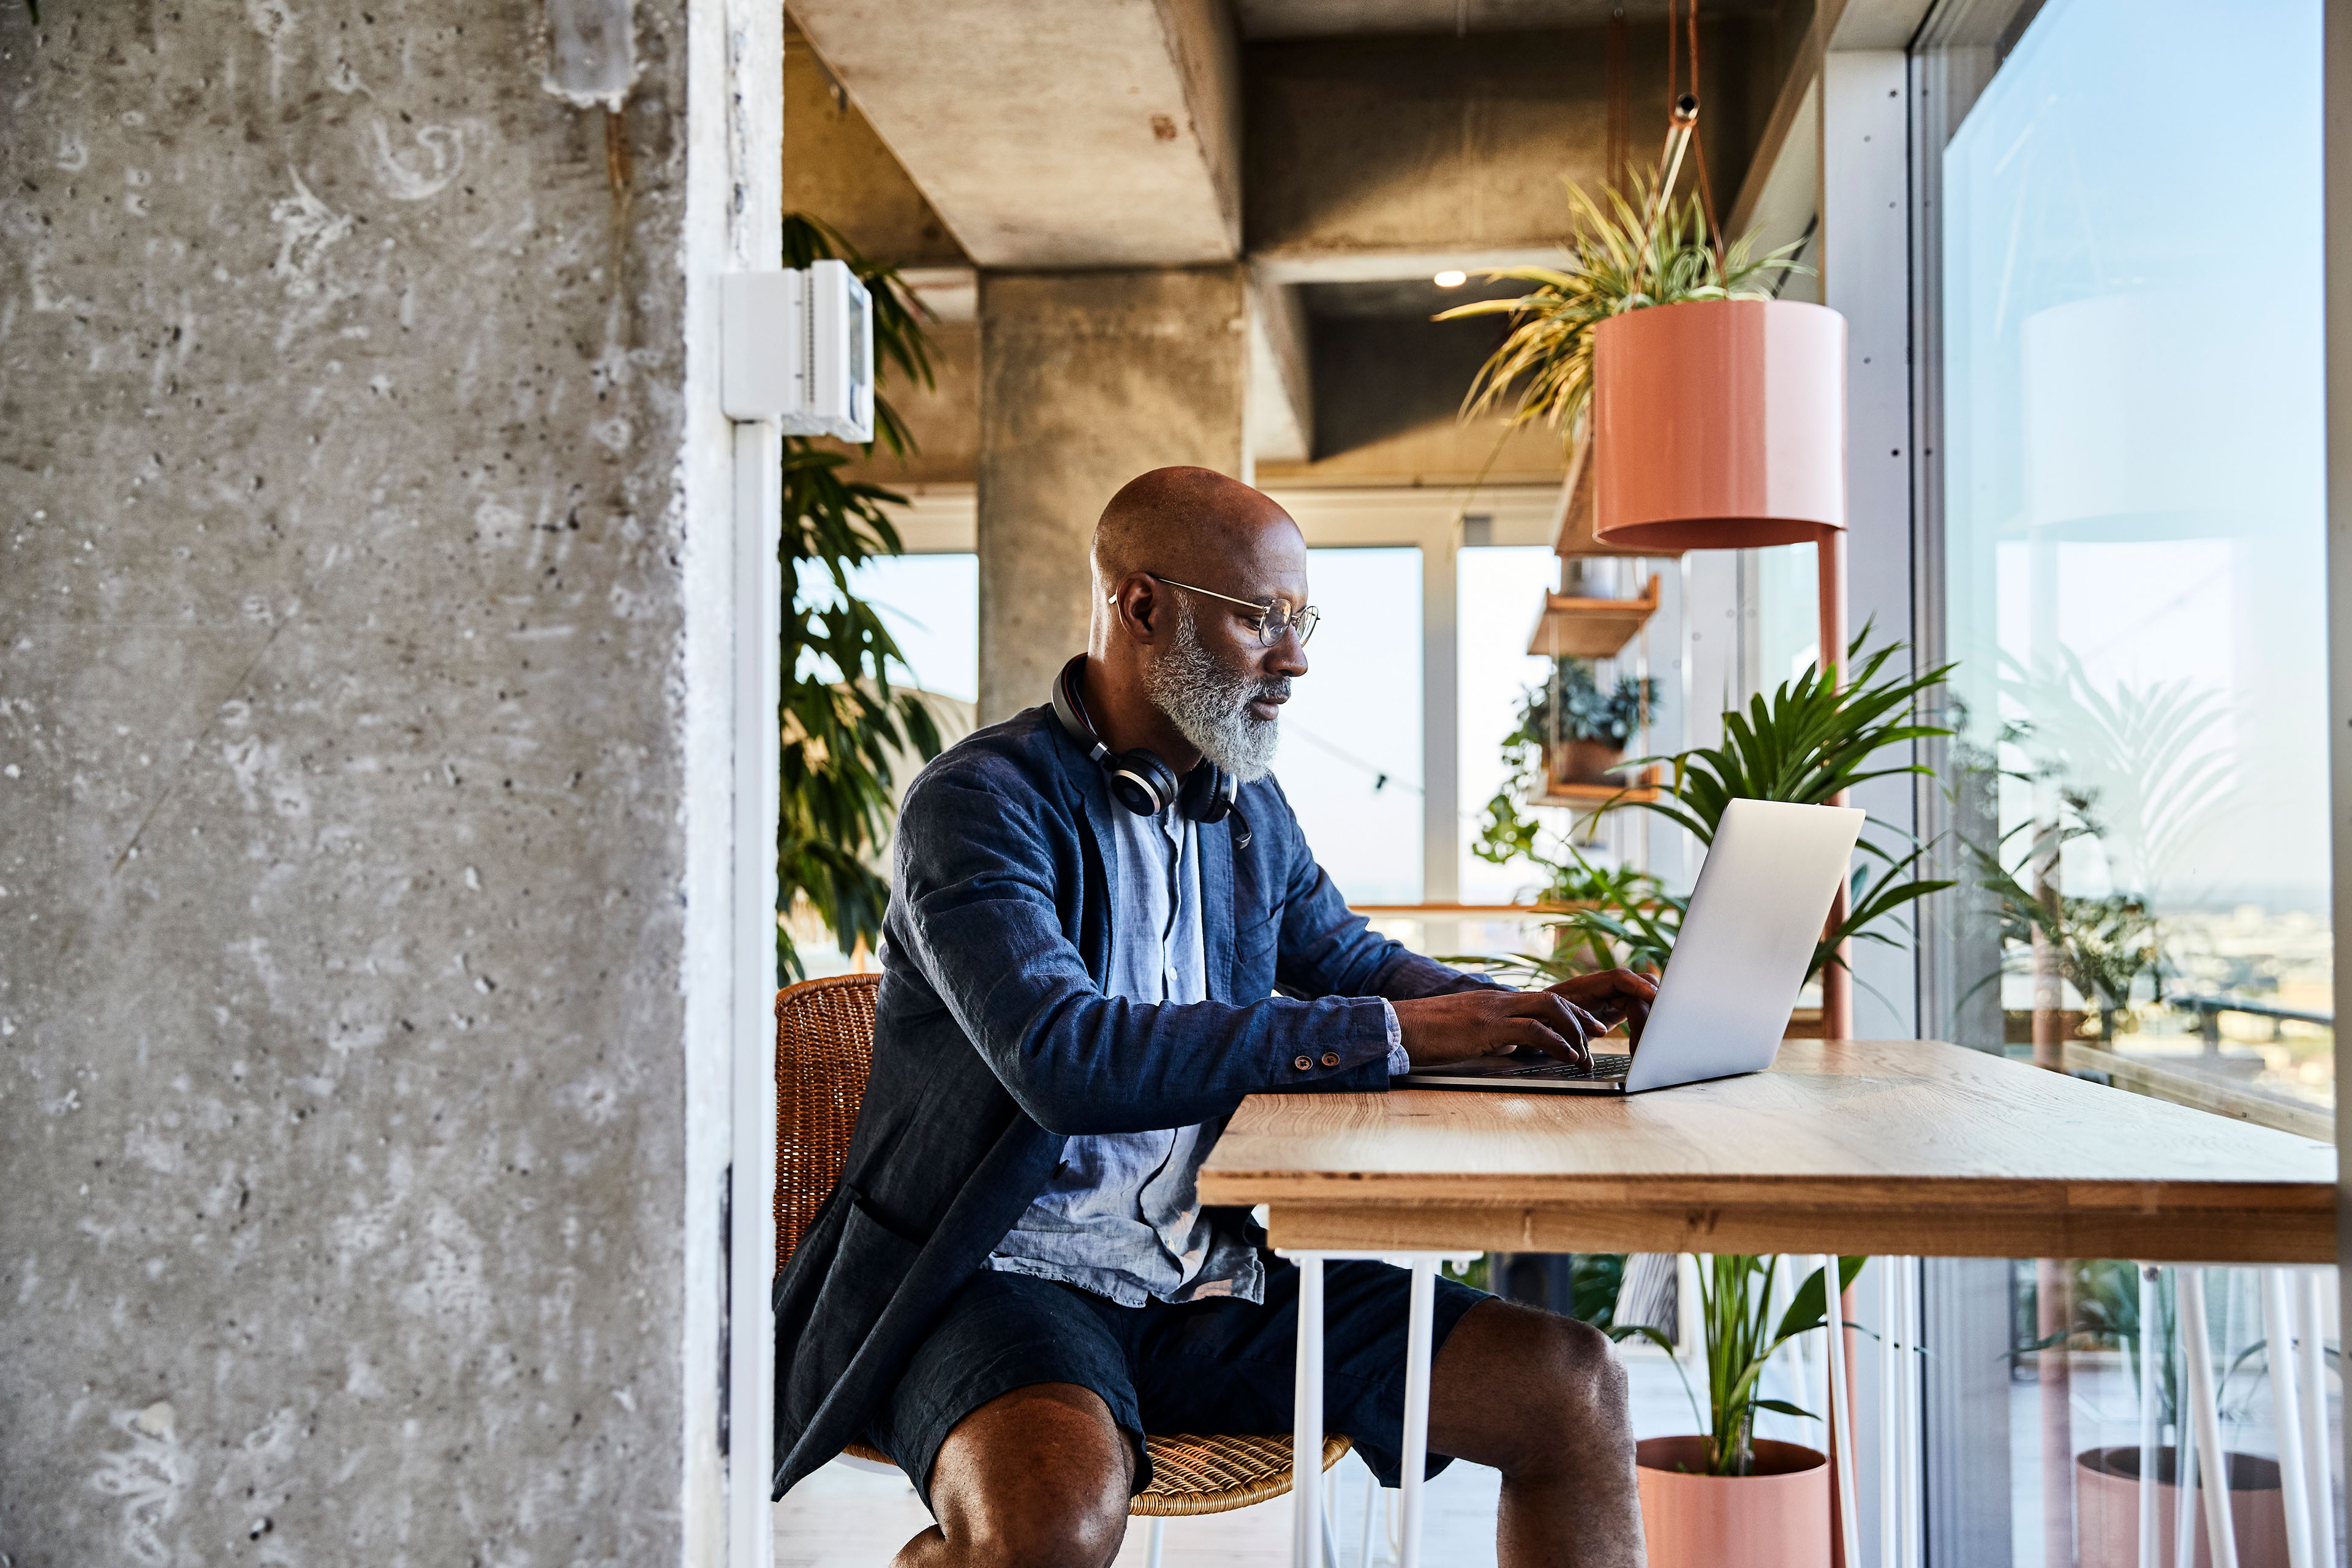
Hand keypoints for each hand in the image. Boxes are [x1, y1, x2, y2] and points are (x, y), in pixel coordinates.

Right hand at [1390, 989, 1607, 1069]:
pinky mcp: (1487, 1026)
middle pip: (1552, 998)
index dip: (1569, 1011)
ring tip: (1587, 1050)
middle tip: (1600, 1032)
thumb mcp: (1466, 1034)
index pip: (1540, 999)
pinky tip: (1567, 1055)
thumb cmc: (1425, 1035)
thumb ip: (1492, 1037)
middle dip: (1580, 1015)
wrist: (1396, 1027)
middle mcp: (1497, 1000)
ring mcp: (1493, 1010)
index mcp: (1493, 1001)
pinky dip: (1555, 1041)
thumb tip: (1511, 1047)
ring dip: (1574, 1028)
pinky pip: (1532, 1029)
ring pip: (1548, 1007)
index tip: (1587, 1026)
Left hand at [1543, 968, 1657, 1050]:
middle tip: (1658, 1031)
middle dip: (1653, 1005)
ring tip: (1648, 1044)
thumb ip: (1575, 1025)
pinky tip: (1643, 1044)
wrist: (1537, 1020)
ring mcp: (1613, 996)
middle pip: (1640, 986)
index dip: (1639, 987)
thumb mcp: (1555, 1022)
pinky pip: (1639, 1010)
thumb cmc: (1543, 1019)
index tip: (1655, 999)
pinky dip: (1645, 1025)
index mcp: (1589, 985)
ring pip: (1643, 998)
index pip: (1621, 979)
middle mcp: (1605, 987)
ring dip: (1650, 1018)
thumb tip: (1596, 1035)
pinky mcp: (1618, 1008)